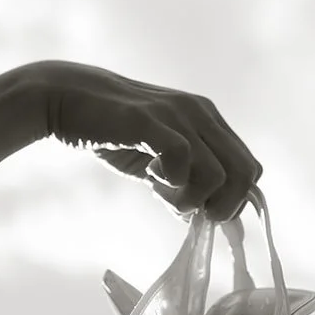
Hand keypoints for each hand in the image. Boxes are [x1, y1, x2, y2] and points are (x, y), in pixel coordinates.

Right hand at [31, 60, 263, 223]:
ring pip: (219, 175)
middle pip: (245, 173)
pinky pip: (182, 159)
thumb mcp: (157, 157)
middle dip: (222, 206)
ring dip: (192, 199)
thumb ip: (183, 180)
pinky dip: (172, 182)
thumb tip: (200, 217)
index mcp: (208, 120)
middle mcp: (201, 113)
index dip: (232, 200)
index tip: (200, 211)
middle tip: (187, 211)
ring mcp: (178, 115)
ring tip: (161, 193)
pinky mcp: (150, 122)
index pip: (248, 168)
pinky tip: (149, 177)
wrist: (65, 97)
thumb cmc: (111, 130)